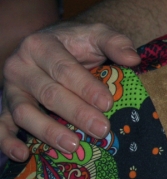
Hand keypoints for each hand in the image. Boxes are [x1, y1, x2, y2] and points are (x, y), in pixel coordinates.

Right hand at [0, 22, 139, 161]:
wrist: (52, 43)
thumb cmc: (77, 41)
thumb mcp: (96, 33)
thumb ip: (115, 42)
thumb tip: (133, 59)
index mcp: (40, 44)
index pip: (64, 69)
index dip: (86, 88)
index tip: (107, 104)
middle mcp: (19, 66)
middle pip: (48, 93)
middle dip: (77, 113)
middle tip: (101, 129)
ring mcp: (10, 88)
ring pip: (24, 113)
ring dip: (49, 132)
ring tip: (74, 146)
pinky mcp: (4, 106)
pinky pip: (0, 126)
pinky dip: (7, 142)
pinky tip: (24, 154)